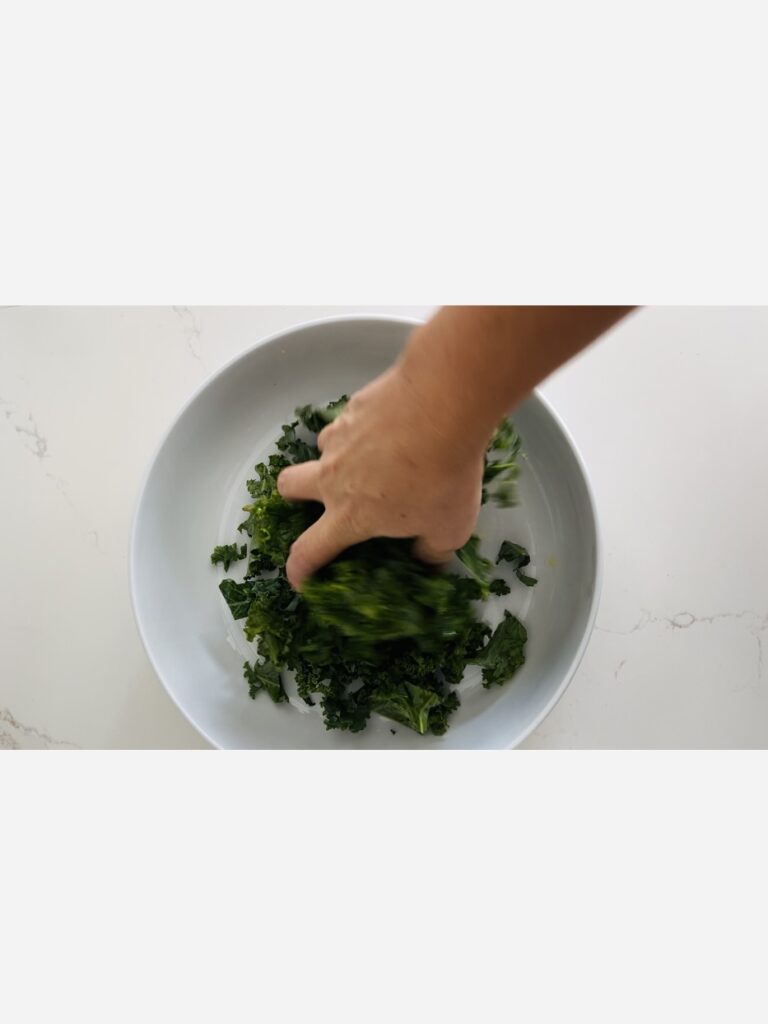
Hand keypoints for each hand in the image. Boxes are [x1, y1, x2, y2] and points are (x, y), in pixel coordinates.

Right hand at [277, 362, 485, 588]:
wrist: (443, 406)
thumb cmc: (444, 476)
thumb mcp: (449, 529)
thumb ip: (432, 550)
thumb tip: (427, 557)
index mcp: (350, 516)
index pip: (309, 551)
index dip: (299, 569)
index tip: (300, 577)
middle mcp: (333, 477)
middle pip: (287, 487)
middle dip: (294, 497)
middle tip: (319, 498)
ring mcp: (339, 438)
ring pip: (320, 451)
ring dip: (336, 459)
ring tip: (373, 458)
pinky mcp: (353, 407)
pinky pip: (347, 423)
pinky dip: (361, 430)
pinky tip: (390, 428)